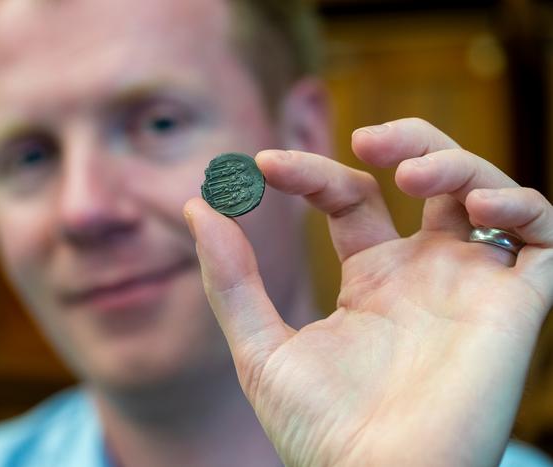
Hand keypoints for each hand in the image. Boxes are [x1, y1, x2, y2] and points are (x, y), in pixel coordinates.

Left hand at [183, 118, 552, 466]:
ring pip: (485, 191)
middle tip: (363, 137)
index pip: (349, 197)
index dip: (310, 172)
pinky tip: (476, 204)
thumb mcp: (260, 346)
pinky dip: (522, 205)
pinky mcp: (515, 306)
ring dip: (454, 162)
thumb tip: (197, 205)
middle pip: (431, 178)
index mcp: (371, 280)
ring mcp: (471, 285)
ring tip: (407, 173)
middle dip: (406, 140)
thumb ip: (231, 278)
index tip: (260, 165)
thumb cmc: (319, 431)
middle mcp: (425, 274)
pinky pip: (544, 238)